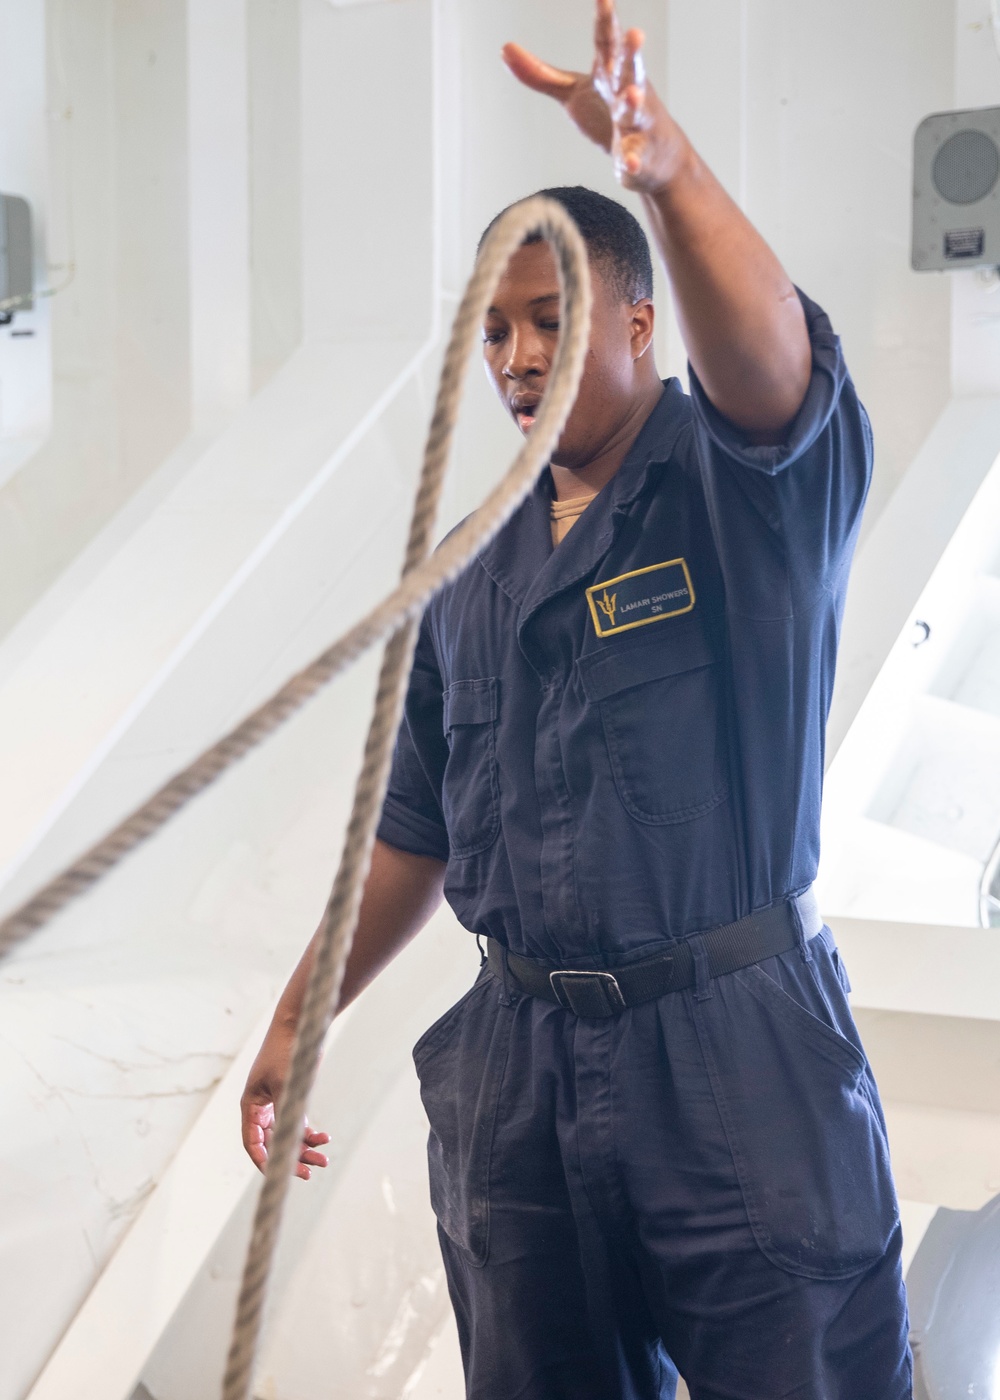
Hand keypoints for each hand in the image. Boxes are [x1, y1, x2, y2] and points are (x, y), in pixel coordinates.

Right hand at [241, 1022, 329, 1181]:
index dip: (264, 1161)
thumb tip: (289, 1141)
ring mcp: (274, 1103)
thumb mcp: (285, 1084)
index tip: (280, 1174)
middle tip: (310, 1173)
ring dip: (304, 1149)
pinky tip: (325, 1138)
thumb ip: (284, 1112)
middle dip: (291, 1158)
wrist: (299, 1025)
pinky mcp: (289, 1097)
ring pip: (286, 1135)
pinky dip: (310, 1133)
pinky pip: (297, 1123)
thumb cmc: (287, 1052)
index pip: (252, 1143)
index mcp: (250, 1106)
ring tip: (324, 1160)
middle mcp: (260, 1108)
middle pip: (272, 1143)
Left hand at [502, 0, 684, 193]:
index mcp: (611, 72)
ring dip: (633, 102)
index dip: (606, 20)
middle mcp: (628, 91)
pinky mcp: (640, 154)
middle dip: (632, 53)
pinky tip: (629, 164)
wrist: (654, 157)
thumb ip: (542, 75)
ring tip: (631, 94)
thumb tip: (504, 48)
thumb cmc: (609, 115)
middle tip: (635, 35)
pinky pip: (636, 156)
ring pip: (636, 110)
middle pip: (630, 69)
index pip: (607, 42)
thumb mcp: (573, 93)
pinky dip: (632, 159)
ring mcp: (637, 123)